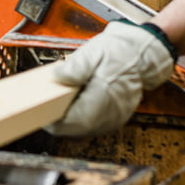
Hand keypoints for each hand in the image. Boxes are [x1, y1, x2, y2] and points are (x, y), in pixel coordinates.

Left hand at [46, 20, 176, 136]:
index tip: (43, 115)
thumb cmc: (118, 52)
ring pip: (86, 132)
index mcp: (104, 96)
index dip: (55, 123)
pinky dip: (83, 121)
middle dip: (61, 123)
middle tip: (48, 109)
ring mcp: (115, 118)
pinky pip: (95, 127)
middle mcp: (111, 112)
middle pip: (78, 131)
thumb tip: (58, 77)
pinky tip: (77, 107)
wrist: (140, 54)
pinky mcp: (117, 118)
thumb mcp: (93, 53)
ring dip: (71, 124)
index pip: (74, 122)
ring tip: (62, 107)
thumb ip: (75, 67)